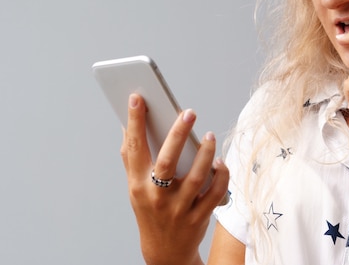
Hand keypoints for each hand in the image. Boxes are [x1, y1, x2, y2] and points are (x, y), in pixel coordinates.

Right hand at [121, 94, 229, 264]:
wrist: (164, 250)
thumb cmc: (150, 208)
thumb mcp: (135, 186)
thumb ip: (132, 157)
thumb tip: (128, 122)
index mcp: (137, 184)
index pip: (134, 149)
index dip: (134, 122)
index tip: (137, 97)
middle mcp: (156, 196)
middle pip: (166, 162)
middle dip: (177, 135)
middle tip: (188, 112)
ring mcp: (178, 208)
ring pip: (195, 177)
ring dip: (205, 153)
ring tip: (209, 135)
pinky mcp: (199, 217)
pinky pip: (214, 192)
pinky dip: (220, 175)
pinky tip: (220, 161)